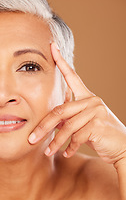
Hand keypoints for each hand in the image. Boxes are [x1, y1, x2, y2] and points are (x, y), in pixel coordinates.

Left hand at [28, 42, 125, 164]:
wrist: (121, 147)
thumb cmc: (100, 134)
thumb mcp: (83, 124)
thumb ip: (69, 119)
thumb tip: (50, 123)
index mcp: (87, 97)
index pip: (72, 77)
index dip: (61, 62)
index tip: (52, 47)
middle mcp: (92, 100)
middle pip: (60, 111)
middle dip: (44, 127)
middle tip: (32, 139)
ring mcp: (96, 111)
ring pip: (67, 126)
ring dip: (55, 142)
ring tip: (48, 152)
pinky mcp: (98, 124)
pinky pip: (77, 136)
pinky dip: (69, 147)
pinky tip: (66, 153)